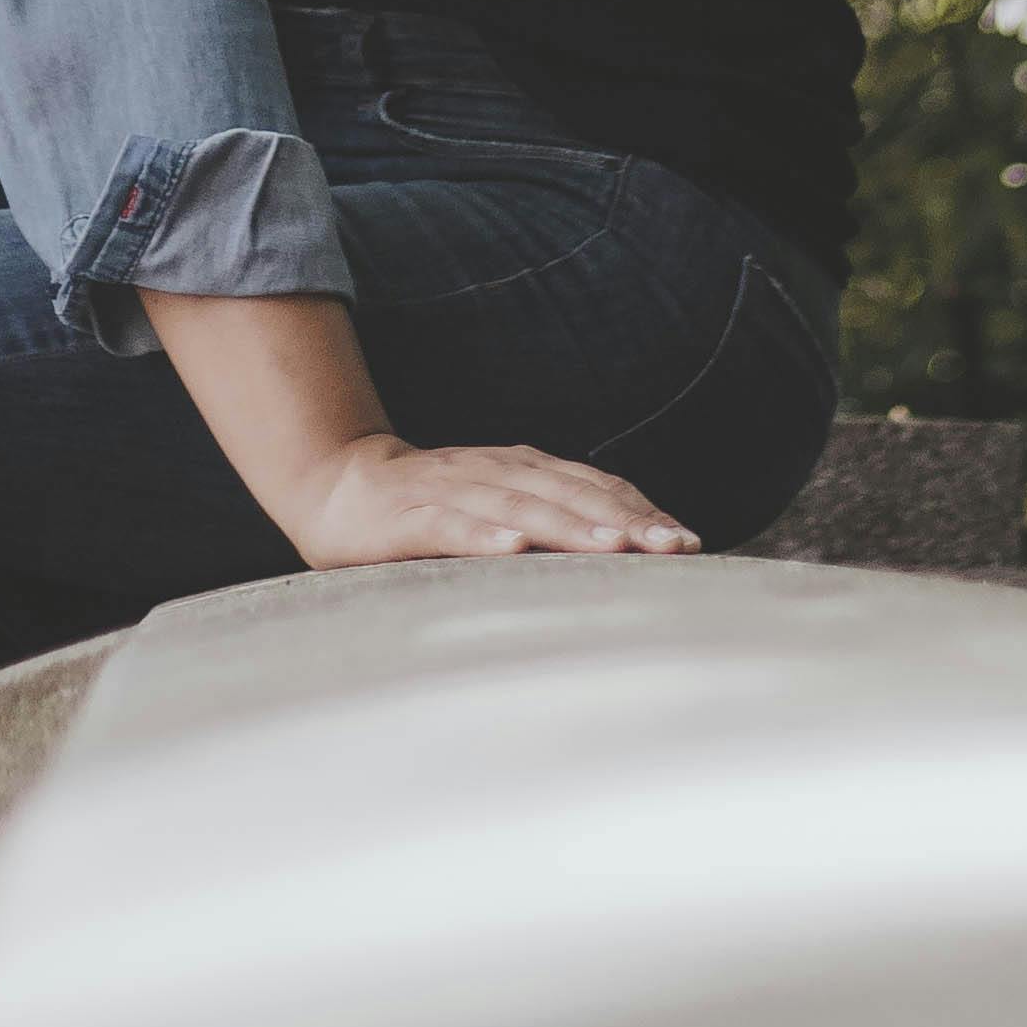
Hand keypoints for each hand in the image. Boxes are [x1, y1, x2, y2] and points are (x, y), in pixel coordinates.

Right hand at [288, 429, 700, 567]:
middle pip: (569, 493)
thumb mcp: (498, 511)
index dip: (641, 511)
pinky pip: (452, 525)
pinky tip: (514, 548)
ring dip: (570, 525)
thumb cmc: (431, 510)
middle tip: (673, 547)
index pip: (594, 487)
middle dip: (625, 519)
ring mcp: (453, 489)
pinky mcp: (410, 515)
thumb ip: (550, 525)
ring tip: (615, 546)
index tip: (689, 542)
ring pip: (520, 505)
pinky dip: (485, 535)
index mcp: (523, 470)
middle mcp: (497, 471)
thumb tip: (624, 556)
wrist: (337, 483)